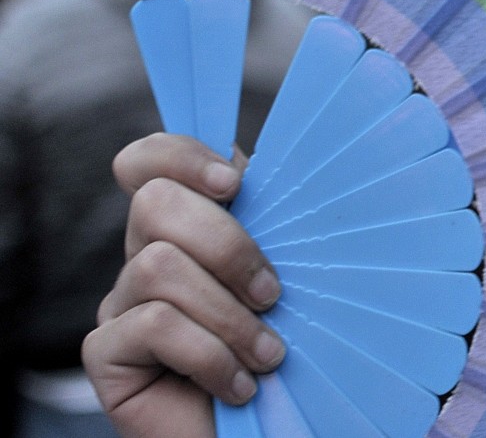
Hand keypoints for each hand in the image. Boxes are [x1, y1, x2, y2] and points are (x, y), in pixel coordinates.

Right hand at [83, 133, 285, 437]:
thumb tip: (290, 168)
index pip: (151, 162)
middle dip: (227, 244)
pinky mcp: (106, 352)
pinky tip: (236, 386)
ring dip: (228, 315)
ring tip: (267, 356)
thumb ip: (282, 226)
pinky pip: (152, 325)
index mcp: (191, 227)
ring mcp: (121, 303)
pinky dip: (208, 355)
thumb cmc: (293, 352)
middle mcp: (146, 256)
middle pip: (155, 203)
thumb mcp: (298, 278)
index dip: (181, 156)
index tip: (235, 183)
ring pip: (159, 265)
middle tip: (272, 295)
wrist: (269, 431)